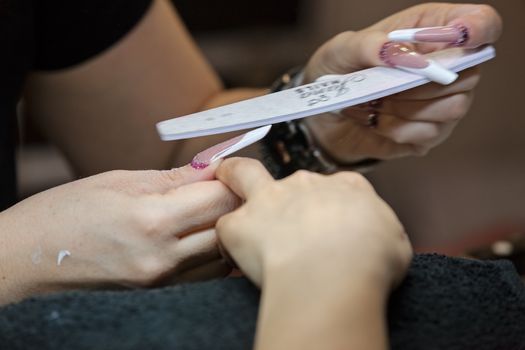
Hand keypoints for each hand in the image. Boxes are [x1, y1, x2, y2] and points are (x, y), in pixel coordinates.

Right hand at [0, 163, 239, 303]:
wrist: (28, 258)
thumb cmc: (65, 214)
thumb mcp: (120, 181)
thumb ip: (175, 178)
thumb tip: (212, 168)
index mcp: (151, 220)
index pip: (219, 199)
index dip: (232, 178)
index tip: (228, 168)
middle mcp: (162, 257)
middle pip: (229, 227)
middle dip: (236, 202)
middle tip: (228, 185)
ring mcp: (161, 280)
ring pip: (223, 255)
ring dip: (227, 229)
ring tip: (212, 209)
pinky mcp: (159, 292)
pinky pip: (204, 273)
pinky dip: (212, 252)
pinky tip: (200, 235)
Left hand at [215, 158, 411, 292]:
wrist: (335, 271)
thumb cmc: (369, 261)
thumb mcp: (394, 241)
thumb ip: (378, 233)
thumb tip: (372, 241)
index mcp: (347, 188)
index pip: (336, 187)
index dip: (332, 206)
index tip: (332, 227)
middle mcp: (306, 184)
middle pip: (292, 183)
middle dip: (290, 199)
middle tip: (292, 229)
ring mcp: (270, 199)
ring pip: (243, 173)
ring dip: (234, 177)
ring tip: (228, 185)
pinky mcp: (242, 223)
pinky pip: (227, 226)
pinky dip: (229, 239)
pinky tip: (235, 254)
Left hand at [302, 3, 501, 161]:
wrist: (325, 113)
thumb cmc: (338, 71)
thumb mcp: (341, 49)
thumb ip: (369, 45)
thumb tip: (402, 55)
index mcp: (431, 30)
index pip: (481, 24)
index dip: (478, 29)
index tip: (459, 36)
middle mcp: (446, 67)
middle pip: (469, 74)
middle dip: (424, 82)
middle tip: (386, 83)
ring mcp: (442, 103)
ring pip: (452, 108)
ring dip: (406, 107)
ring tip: (375, 101)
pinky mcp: (430, 134)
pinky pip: (427, 133)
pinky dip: (394, 127)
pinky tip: (374, 118)